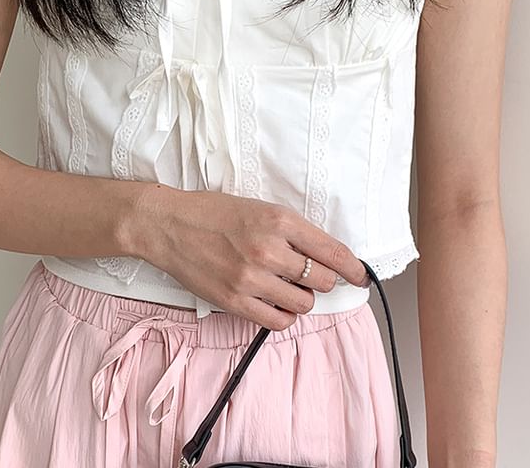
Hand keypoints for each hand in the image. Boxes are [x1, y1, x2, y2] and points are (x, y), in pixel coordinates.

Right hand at [130, 187, 368, 329]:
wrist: (169, 225)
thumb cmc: (214, 214)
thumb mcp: (261, 209)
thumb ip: (294, 232)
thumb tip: (327, 257)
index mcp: (280, 221)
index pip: (334, 253)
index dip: (354, 269)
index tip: (360, 277)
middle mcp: (269, 250)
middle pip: (323, 282)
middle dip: (322, 281)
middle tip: (310, 276)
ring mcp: (251, 278)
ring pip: (304, 304)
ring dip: (302, 298)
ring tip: (286, 287)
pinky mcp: (234, 300)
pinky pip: (278, 321)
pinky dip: (284, 315)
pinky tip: (276, 302)